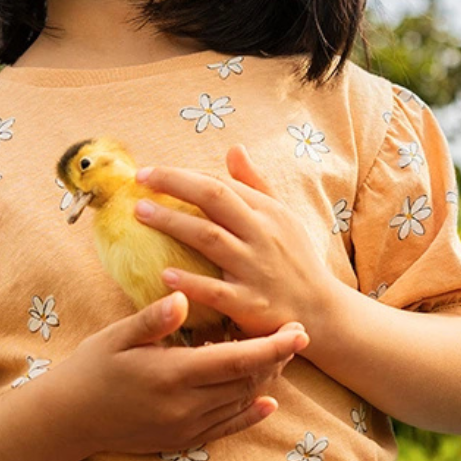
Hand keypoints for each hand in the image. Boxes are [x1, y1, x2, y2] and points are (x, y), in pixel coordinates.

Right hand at [63, 291, 308, 455]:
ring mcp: (187, 427)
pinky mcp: (183, 440)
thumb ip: (153, 319)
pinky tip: (266, 402)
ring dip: (264, 379)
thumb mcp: (117, 337)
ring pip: (241, 402)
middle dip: (276, 358)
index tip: (299, 329)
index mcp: (173, 374)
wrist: (69, 419)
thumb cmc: (91, 369)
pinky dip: (250, 414)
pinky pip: (227, 428)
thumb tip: (181, 295)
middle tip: (293, 334)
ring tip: (278, 355)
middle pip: (248, 381)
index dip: (273, 346)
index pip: (238, 360)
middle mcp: (186, 406)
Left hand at [133, 145, 333, 340]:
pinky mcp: (251, 303)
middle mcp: (262, 234)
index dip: (182, 175)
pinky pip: (216, 291)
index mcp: (268, 212)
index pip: (221, 183)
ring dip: (173, 223)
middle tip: (139, 183)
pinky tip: (164, 275)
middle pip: (214, 198)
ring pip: (210, 238)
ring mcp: (257, 268)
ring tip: (141, 214)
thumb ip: (256, 185)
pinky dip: (191, 282)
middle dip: (174, 185)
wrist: (322, 311)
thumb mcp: (284, 218)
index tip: (149, 173)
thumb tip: (234, 148)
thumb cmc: (295, 261)